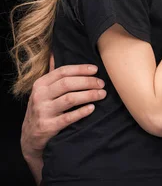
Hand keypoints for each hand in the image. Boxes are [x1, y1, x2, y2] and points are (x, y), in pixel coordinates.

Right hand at [21, 61, 105, 183]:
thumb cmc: (43, 108)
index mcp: (40, 84)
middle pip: (67, 84)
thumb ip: (52, 74)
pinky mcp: (48, 127)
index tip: (96, 69)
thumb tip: (54, 53)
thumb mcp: (43, 91)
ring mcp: (43, 112)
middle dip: (88, 82)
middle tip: (102, 84)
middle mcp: (39, 96)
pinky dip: (81, 112)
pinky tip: (92, 108)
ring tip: (102, 94)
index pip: (62, 72)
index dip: (80, 69)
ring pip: (69, 99)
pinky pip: (68, 118)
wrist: (30, 137)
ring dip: (89, 95)